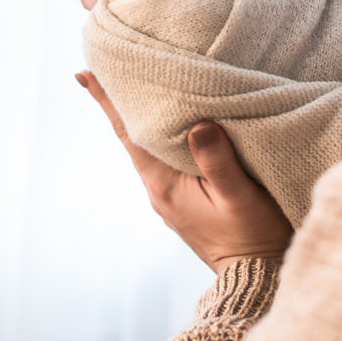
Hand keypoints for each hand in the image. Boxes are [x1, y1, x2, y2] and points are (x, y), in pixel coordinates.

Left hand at [76, 71, 293, 271]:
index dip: (108, 101)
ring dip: (141, 113)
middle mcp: (158, 188)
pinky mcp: (184, 198)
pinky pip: (165, 154)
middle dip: (121, 99)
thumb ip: (217, 162)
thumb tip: (198, 124)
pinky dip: (162, 130)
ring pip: (149, 143)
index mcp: (163, 184)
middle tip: (108, 61)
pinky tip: (172, 118)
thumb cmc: (253, 237)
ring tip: (136, 80)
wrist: (257, 279)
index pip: (128, 132)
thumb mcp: (239, 197)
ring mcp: (169, 194)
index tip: (84, 72)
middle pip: (133, 133)